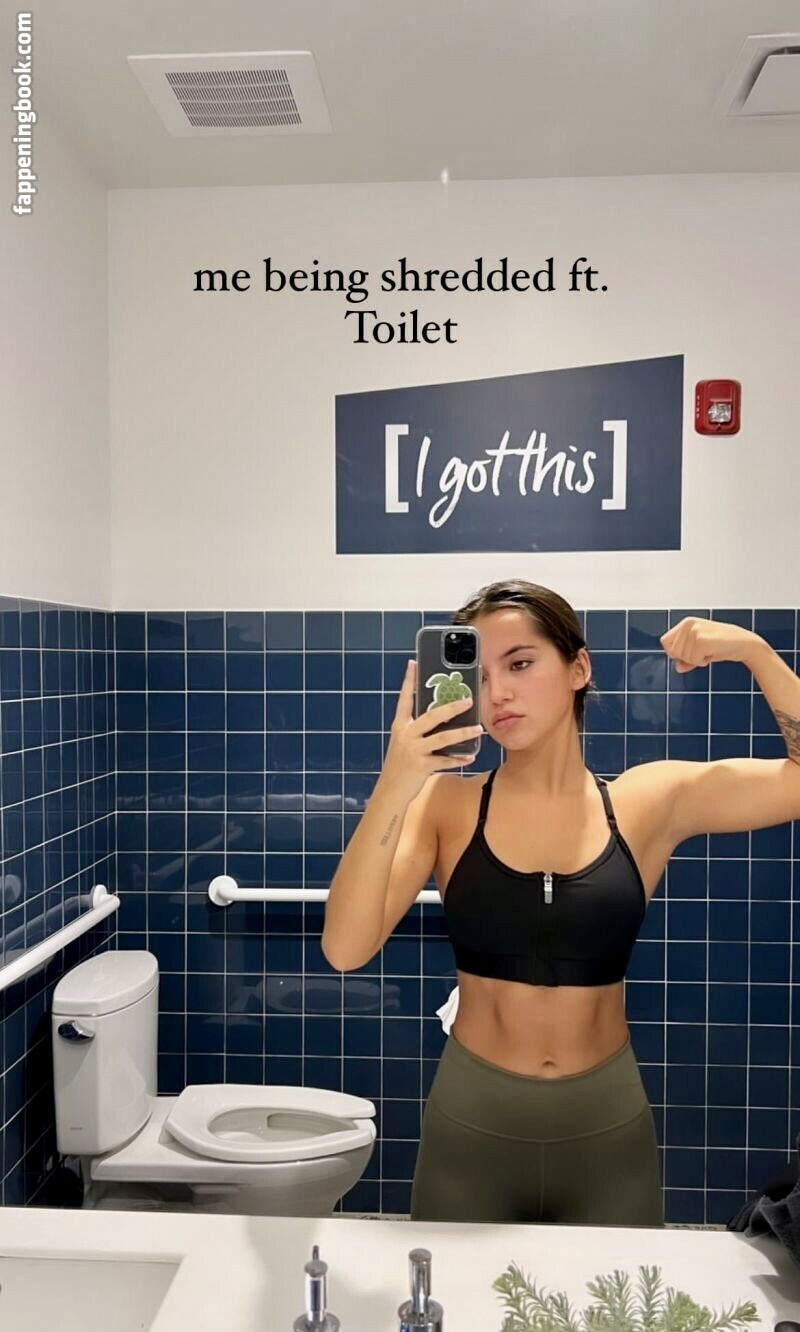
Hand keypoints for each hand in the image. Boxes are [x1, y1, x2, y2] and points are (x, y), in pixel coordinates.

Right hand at [379, 659, 482, 799]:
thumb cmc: (400, 764)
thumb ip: (418, 729)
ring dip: (462, 733)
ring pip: (442, 739)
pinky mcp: (421, 766)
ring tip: (478, 729)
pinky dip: (458, 759)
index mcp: (400, 726)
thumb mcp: (404, 742)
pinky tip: (470, 757)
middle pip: (431, 717)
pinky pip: (445, 761)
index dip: (409, 681)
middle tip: (468, 700)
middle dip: (451, 708)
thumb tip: (441, 716)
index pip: (404, 699)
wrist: (390, 791)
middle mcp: (406, 735)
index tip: (413, 664)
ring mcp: (413, 751)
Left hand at [660, 617, 763, 672]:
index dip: (676, 652)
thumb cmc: (724, 645)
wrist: (745, 644)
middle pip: (672, 652)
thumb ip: (687, 658)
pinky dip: (702, 662)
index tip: (691, 652)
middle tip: (704, 652)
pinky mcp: (701, 639)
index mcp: (686, 622)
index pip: (665, 642)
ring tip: (710, 651)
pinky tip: (713, 653)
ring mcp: (695, 631)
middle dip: (687, 658)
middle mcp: (689, 623)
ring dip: (696, 660)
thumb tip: (677, 668)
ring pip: (682, 657)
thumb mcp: (701, 651)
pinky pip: (693, 660)